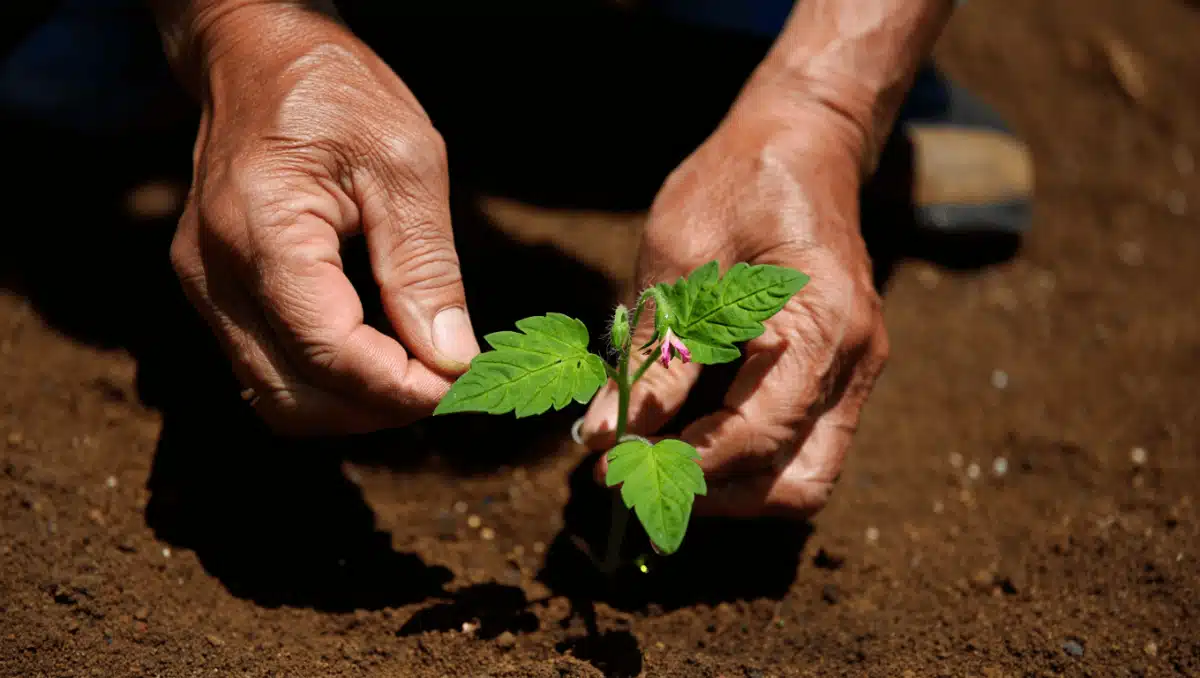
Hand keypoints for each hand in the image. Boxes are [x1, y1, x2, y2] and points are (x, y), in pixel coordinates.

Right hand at [168, 7, 478, 433]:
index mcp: (260, 230)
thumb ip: (425, 265)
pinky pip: (265, 369)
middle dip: (377, 409)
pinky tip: (377, 359)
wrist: (260, 57)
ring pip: (274, 397)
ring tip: (416, 376)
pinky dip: (325, 384)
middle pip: (294, 396)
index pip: (327, 350)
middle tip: (445, 385)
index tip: (460, 384)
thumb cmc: (334, 93)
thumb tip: (451, 358)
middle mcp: (214, 272)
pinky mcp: (214, 294)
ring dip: (351, 407)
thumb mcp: (405, 160)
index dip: (398, 386)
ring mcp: (205, 288)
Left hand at [580, 104, 888, 517]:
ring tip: (655, 463)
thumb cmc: (737, 183)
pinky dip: (744, 459)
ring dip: (731, 488)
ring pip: (803, 475)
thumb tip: (606, 434)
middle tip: (637, 480)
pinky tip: (686, 436)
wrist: (801, 142)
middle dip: (716, 498)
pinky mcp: (837, 373)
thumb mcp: (681, 257)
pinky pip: (800, 444)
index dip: (685, 465)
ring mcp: (854, 371)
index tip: (615, 468)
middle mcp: (853, 360)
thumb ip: (655, 352)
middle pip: (798, 483)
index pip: (760, 434)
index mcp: (822, 322)